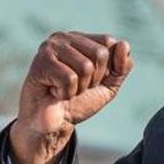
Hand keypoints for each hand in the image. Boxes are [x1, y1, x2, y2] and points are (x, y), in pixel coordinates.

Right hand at [10, 32, 133, 163]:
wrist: (52, 126)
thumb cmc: (76, 103)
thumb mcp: (107, 86)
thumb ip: (121, 67)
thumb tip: (123, 44)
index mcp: (79, 39)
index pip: (108, 42)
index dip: (107, 68)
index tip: (90, 81)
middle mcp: (63, 38)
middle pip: (100, 54)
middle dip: (93, 80)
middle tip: (75, 87)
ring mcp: (49, 48)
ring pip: (85, 67)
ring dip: (79, 88)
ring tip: (63, 90)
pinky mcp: (40, 63)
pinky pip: (69, 78)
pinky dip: (66, 93)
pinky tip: (54, 93)